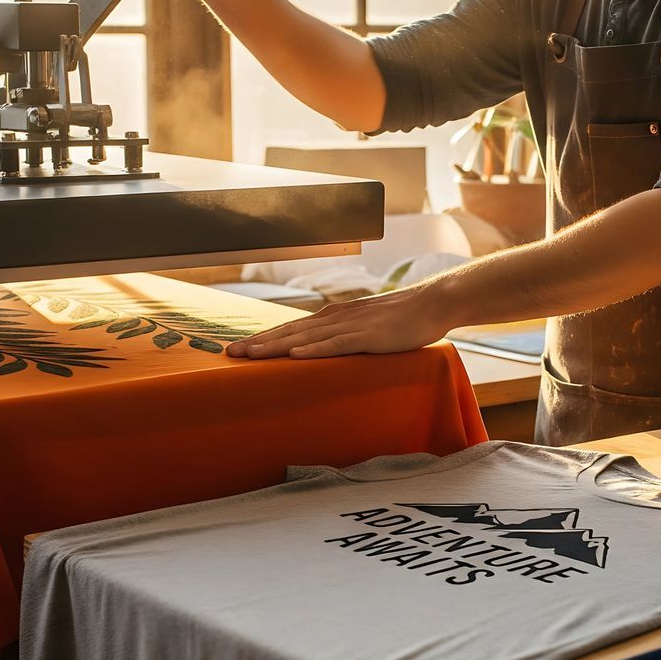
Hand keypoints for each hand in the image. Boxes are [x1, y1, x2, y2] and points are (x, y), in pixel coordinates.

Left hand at [226, 285, 457, 359]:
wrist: (430, 304)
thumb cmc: (400, 319)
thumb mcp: (364, 328)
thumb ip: (343, 337)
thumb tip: (324, 351)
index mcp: (332, 317)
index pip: (291, 329)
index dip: (264, 339)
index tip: (240, 349)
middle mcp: (334, 318)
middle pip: (289, 332)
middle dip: (259, 343)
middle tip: (230, 353)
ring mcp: (350, 326)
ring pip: (306, 338)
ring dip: (277, 347)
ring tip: (251, 355)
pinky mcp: (367, 337)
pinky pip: (336, 345)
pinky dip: (314, 350)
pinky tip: (296, 356)